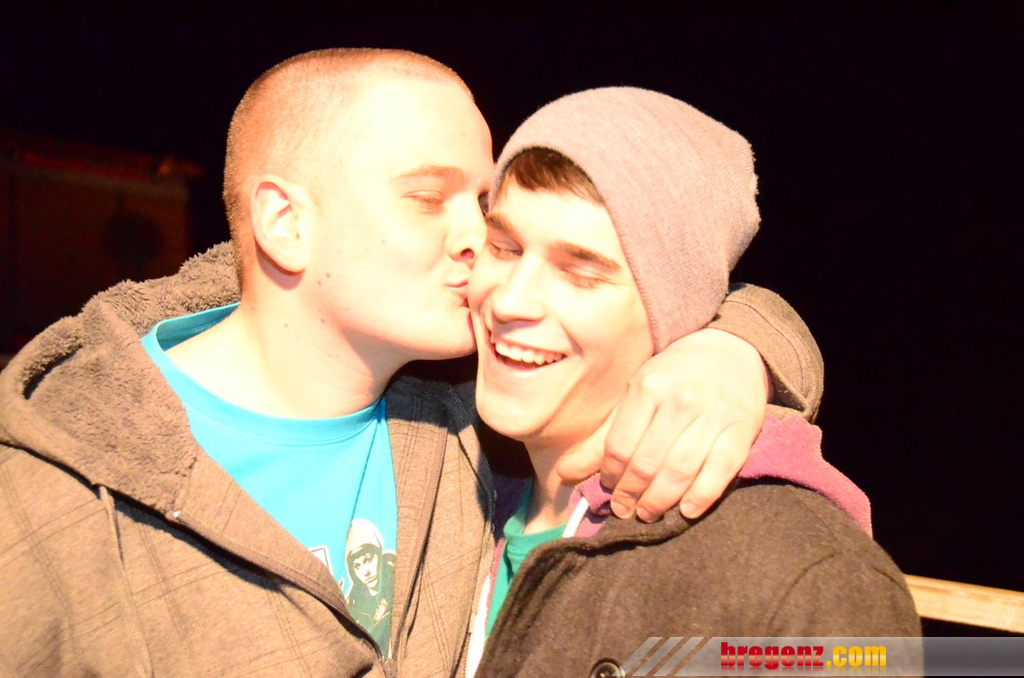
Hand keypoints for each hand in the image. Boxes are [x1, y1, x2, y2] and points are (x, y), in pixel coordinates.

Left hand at [557, 328, 767, 520]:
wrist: (729, 353)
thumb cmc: (673, 378)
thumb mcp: (635, 395)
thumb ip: (602, 437)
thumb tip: (565, 474)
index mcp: (647, 388)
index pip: (620, 446)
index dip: (610, 475)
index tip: (609, 487)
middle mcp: (680, 401)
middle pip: (647, 463)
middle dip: (631, 494)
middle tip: (625, 510)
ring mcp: (712, 416)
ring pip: (680, 471)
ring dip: (660, 501)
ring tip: (648, 513)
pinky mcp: (741, 430)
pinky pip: (719, 471)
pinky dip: (701, 496)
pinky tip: (686, 510)